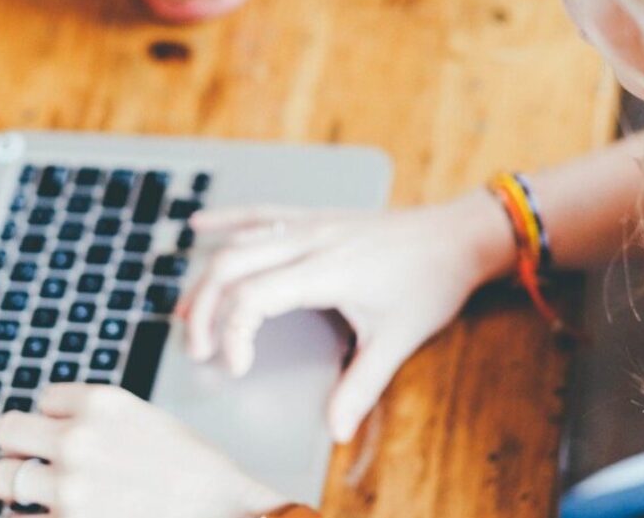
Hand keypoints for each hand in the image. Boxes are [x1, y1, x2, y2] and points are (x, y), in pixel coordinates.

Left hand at [0, 384, 286, 517]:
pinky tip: (52, 515)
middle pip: (7, 431)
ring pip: (2, 477)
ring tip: (44, 494)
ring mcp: (68, 486)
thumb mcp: (145, 421)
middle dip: (20, 447)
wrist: (222, 510)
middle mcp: (78, 438)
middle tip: (38, 462)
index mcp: (101, 402)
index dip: (56, 419)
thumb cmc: (193, 471)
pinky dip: (28, 517)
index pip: (43, 398)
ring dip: (18, 486)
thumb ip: (98, 420)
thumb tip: (53, 430)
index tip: (71, 435)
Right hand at [180, 192, 513, 441]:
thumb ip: (362, 386)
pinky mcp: (317, 217)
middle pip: (231, 267)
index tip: (238, 368)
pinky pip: (262, 213)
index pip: (252, 297)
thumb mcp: (398, 339)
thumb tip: (336, 430)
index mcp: (325, 270)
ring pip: (240, 242)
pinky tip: (200, 227)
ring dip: (207, 277)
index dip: (233, 335)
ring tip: (185, 313)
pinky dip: (227, 220)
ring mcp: (311, 224)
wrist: (459, 235)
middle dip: (204, 310)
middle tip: (198, 351)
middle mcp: (310, 241)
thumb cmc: (431, 282)